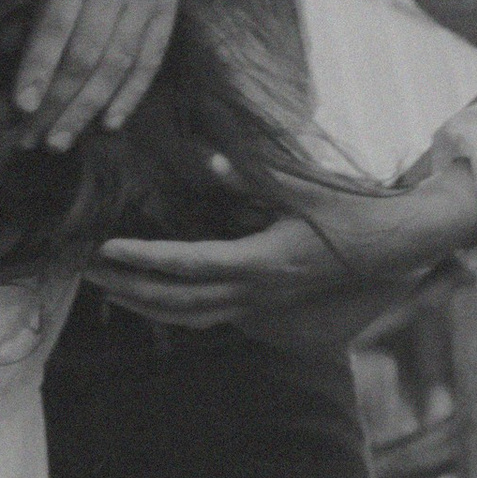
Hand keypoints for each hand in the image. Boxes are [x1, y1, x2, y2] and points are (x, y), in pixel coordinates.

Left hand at [14, 0, 177, 149]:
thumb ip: (29, 4)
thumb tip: (3, 51)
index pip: (56, 26)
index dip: (37, 67)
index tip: (19, 106)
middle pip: (85, 54)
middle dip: (57, 101)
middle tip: (33, 139)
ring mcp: (145, 0)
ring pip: (116, 65)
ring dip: (87, 108)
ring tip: (60, 140)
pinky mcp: (167, 11)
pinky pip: (149, 61)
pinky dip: (130, 96)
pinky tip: (109, 124)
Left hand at [88, 173, 476, 330]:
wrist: (391, 247)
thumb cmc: (350, 211)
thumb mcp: (304, 185)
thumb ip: (255, 174)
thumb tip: (210, 158)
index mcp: (263, 262)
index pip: (189, 266)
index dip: (144, 259)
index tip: (106, 248)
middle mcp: (257, 291)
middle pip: (178, 302)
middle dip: (128, 288)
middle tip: (85, 269)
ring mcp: (260, 304)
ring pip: (189, 318)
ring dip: (144, 305)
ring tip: (105, 288)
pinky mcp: (263, 304)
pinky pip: (207, 317)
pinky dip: (171, 310)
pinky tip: (150, 296)